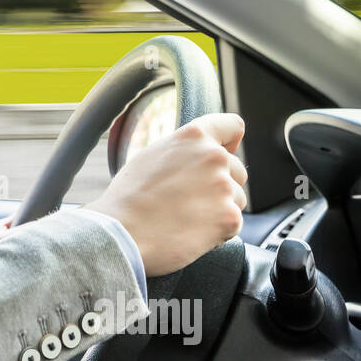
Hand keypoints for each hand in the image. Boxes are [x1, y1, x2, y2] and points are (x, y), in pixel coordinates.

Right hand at [82, 112, 247, 276]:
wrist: (123, 233)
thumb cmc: (128, 198)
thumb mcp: (151, 156)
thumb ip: (182, 151)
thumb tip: (194, 156)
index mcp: (193, 137)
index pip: (232, 126)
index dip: (231, 141)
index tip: (229, 151)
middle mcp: (213, 157)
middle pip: (237, 170)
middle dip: (221, 184)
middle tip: (190, 199)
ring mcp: (224, 187)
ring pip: (237, 198)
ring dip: (219, 209)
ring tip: (186, 218)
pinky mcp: (229, 217)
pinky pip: (233, 223)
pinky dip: (217, 231)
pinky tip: (190, 232)